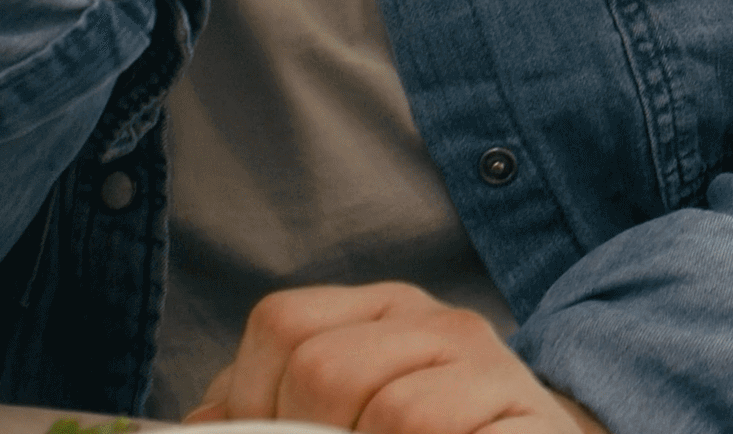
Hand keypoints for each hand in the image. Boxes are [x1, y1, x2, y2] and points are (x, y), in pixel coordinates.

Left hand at [190, 283, 606, 433]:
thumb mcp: (344, 412)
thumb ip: (268, 410)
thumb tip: (200, 423)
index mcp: (381, 310)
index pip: (282, 323)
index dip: (254, 400)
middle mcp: (438, 322)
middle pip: (326, 368)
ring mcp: (492, 368)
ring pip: (394, 412)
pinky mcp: (532, 420)